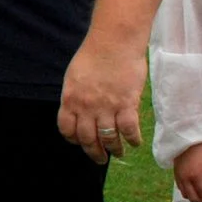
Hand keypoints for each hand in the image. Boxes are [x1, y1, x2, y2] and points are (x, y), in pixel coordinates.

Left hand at [57, 36, 145, 164]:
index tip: (80, 142)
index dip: (74, 140)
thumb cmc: (93, 54)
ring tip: (118, 153)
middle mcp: (86, 108)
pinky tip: (134, 142)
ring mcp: (106, 107)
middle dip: (94, 152)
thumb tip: (79, 110)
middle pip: (87, 139)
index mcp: (70, 100)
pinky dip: (132, 139)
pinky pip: (129, 130)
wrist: (113, 42)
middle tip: (100, 159)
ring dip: (114, 149)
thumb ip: (76, 96)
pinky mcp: (127, 104)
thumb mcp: (74, 77)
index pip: (67, 130)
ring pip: (109, 138)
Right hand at [173, 142, 201, 201]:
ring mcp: (179, 178)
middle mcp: (185, 179)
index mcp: (196, 175)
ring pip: (187, 196)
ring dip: (196, 197)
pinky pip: (181, 190)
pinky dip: (189, 192)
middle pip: (195, 198)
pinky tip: (195, 187)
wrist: (186, 138)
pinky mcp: (175, 176)